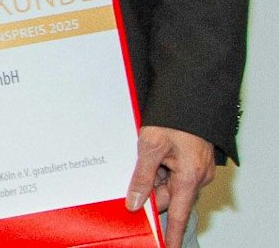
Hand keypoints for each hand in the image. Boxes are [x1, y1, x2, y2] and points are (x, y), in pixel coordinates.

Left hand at [126, 125, 214, 246]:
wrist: (189, 97)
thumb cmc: (173, 119)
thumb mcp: (150, 147)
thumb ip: (142, 177)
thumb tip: (134, 202)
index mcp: (188, 177)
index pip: (176, 213)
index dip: (171, 233)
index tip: (168, 247)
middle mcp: (196, 176)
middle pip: (168, 197)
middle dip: (150, 192)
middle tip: (134, 179)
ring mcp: (196, 169)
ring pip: (169, 184)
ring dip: (154, 176)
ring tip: (147, 154)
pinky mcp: (192, 162)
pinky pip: (174, 173)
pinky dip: (161, 169)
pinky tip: (153, 154)